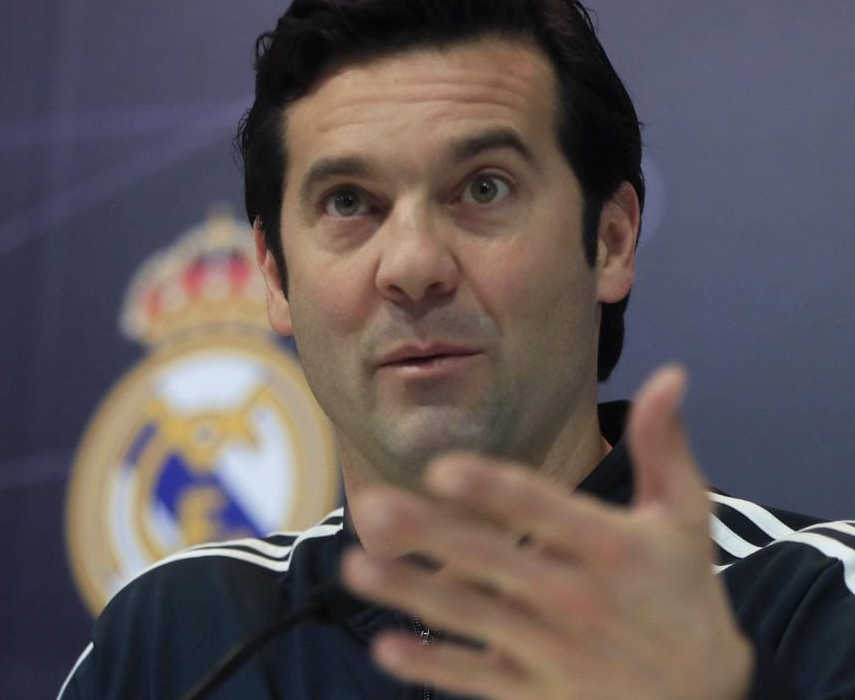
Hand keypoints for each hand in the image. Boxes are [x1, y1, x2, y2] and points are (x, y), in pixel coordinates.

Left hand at [340, 365, 752, 699]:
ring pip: (471, 617)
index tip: (441, 469)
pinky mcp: (539, 693)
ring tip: (355, 565)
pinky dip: (432, 666)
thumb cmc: (686, 594)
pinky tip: (384, 647)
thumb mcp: (686, 517)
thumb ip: (665, 445)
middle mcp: (579, 598)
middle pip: (491, 560)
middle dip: (429, 532)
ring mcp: (556, 652)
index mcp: (611, 547)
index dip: (492, 489)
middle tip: (372, 506)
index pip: (543, 509)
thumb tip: (671, 372)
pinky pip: (478, 678)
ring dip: (410, 592)